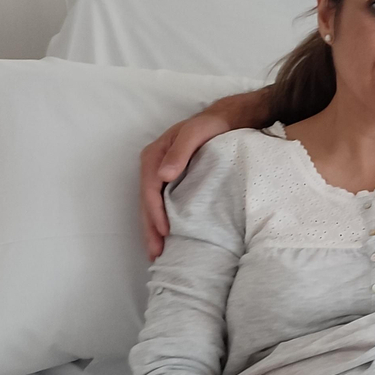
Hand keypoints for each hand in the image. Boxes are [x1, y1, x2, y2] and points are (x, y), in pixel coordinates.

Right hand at [141, 90, 268, 258]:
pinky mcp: (173, 182)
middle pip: (147, 202)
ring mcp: (162, 175)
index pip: (150, 189)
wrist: (227, 120)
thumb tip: (164, 175)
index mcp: (155, 155)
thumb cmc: (212, 125)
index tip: (165, 232)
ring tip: (158, 254)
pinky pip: (164, 205)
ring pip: (153, 207)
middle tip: (156, 254)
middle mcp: (154, 166)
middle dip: (150, 229)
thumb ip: (181, 151)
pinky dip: (163, 222)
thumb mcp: (197, 132)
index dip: (155, 212)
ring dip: (153, 230)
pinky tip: (168, 239)